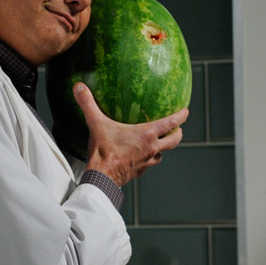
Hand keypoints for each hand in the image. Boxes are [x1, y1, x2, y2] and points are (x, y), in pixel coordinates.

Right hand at [73, 82, 187, 186]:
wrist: (101, 177)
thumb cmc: (103, 151)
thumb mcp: (96, 124)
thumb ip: (89, 104)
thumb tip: (79, 87)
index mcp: (146, 135)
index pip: (170, 123)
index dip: (181, 116)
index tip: (186, 111)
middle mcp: (151, 149)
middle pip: (173, 141)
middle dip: (178, 133)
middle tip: (179, 128)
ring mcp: (146, 162)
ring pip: (162, 154)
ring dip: (163, 148)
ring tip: (160, 143)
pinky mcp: (138, 172)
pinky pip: (148, 164)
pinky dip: (149, 158)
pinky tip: (140, 156)